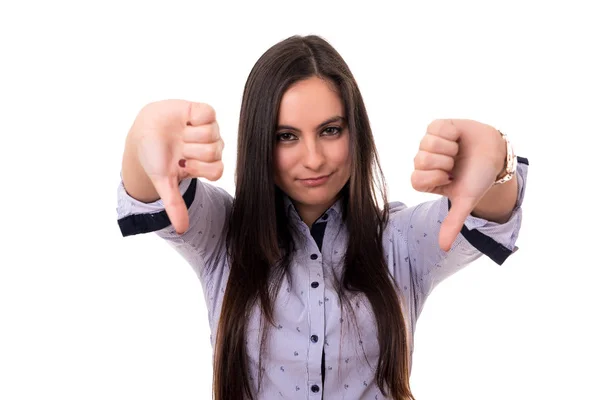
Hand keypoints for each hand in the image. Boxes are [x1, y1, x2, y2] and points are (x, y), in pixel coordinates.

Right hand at [132, 99, 223, 233]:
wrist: (143, 130)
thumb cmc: (156, 156)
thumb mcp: (164, 181)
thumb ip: (174, 204)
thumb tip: (182, 230)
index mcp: (206, 165)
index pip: (217, 171)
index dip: (198, 168)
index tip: (182, 164)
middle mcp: (211, 147)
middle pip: (214, 152)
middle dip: (190, 150)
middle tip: (179, 147)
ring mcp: (209, 129)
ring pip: (211, 134)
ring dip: (189, 135)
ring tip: (179, 133)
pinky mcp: (203, 111)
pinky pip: (208, 114)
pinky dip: (192, 117)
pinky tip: (183, 120)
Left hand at [411, 119, 505, 250]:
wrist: (494, 154)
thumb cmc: (478, 178)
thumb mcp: (466, 200)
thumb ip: (453, 222)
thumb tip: (443, 248)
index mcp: (425, 180)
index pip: (416, 179)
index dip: (436, 177)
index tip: (450, 178)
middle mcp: (423, 162)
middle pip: (421, 160)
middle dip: (445, 162)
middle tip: (456, 164)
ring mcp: (428, 144)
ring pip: (427, 144)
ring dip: (450, 148)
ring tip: (458, 151)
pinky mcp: (436, 127)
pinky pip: (435, 128)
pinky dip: (451, 133)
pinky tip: (458, 137)